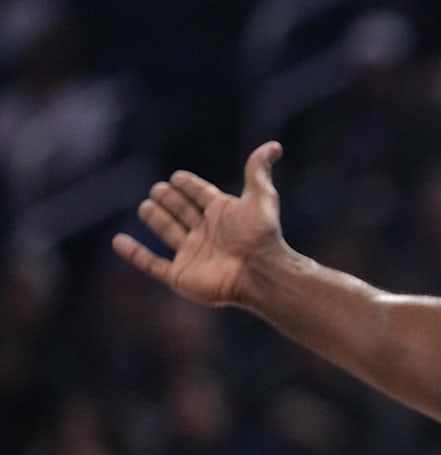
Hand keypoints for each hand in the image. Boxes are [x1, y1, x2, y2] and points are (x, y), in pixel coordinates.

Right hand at [111, 141, 287, 306]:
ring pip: (169, 233)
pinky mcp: (181, 276)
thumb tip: (274, 146)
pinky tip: (119, 242)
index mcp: (223, 214)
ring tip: (146, 207)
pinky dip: (135, 254)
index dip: (189, 186)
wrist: (259, 272)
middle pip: (183, 212)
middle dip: (171, 201)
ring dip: (156, 220)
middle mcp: (207, 233)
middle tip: (158, 190)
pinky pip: (152, 264)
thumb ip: (258, 170)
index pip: (201, 195)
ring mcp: (192, 254)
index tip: (177, 177)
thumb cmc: (260, 235)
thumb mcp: (261, 196)